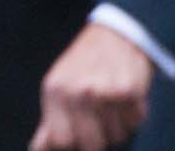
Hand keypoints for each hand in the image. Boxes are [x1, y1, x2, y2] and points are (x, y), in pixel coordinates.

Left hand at [30, 24, 152, 150]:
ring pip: (117, 136)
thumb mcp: (59, 86)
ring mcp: (104, 92)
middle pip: (92, 144)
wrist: (114, 34)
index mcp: (55, 91)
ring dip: (118, 126)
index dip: (73, 144)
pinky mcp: (129, 91)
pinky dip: (133, 115)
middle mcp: (78, 92)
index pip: (61, 141)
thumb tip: (38, 148)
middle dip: (98, 138)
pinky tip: (126, 97)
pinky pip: (135, 122)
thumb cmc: (83, 64)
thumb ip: (50, 121)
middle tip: (99, 120)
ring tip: (112, 103)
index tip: (80, 137)